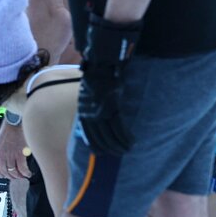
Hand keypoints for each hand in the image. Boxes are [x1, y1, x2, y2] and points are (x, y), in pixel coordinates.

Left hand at [0, 122, 29, 180]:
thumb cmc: (9, 130)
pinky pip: (22, 169)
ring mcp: (10, 155)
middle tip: (16, 176)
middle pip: (4, 171)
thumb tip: (2, 161)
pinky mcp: (20, 154)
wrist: (16, 122)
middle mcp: (0, 154)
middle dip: (11, 176)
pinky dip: (25, 173)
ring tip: (23, 176)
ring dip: (19, 176)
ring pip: (13, 172)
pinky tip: (28, 173)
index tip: (4, 176)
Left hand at [77, 14, 141, 154]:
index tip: (99, 153)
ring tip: (126, 152)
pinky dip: (125, 137)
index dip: (94, 144)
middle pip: (98, 136)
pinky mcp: (113, 105)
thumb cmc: (98, 72)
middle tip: (115, 156)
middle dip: (107, 148)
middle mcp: (91, 111)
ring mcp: (102, 109)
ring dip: (118, 146)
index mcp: (85, 108)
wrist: (104, 60)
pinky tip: (130, 144)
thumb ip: (92, 101)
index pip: (88, 132)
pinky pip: (119, 126)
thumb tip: (96, 109)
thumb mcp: (89, 89)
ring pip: (110, 134)